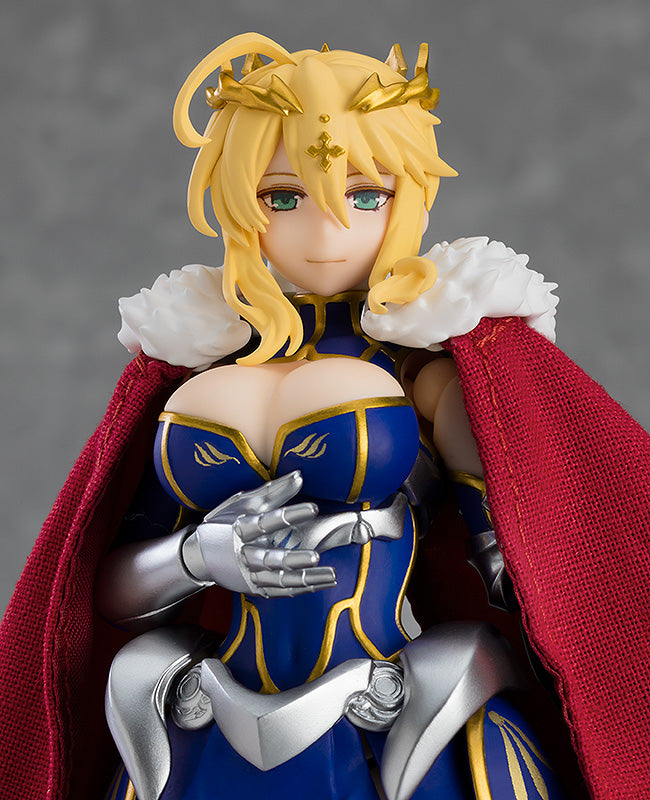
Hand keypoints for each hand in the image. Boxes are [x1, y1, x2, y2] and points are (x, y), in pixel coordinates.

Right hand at [182, 471, 336, 596]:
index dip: (290, 515)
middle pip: (270, 559)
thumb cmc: (225, 522)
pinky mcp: (253, 588)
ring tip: (331, 575)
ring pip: (278, 580)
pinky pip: (280, 591)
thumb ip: (273, 491)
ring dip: (305, 579)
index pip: (266, 522)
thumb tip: (300, 476)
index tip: (314, 507)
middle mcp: (242, 554)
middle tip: (317, 556)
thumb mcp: (243, 503)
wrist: (199, 556)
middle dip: (293, 559)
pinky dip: (300, 589)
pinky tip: (320, 583)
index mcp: (239, 528)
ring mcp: (248, 575)